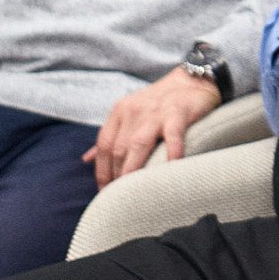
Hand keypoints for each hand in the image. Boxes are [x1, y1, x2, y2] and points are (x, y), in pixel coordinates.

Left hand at [80, 66, 221, 188]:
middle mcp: (133, 111)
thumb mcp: (130, 113)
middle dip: (116, 176)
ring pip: (137, 145)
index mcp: (120, 112)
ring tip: (134, 191)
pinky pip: (172, 137)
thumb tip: (87, 159)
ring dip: (133, 170)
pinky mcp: (177, 113)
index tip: (105, 190)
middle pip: (118, 149)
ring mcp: (155, 112)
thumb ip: (110, 135)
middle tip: (121, 198)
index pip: (104, 145)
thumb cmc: (159, 102)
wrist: (191, 81)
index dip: (101, 170)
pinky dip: (171, 154)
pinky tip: (170, 169)